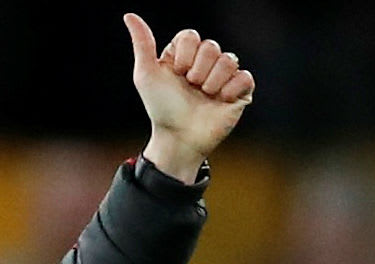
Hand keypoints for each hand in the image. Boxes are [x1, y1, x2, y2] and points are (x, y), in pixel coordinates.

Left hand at [124, 12, 254, 182]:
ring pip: (229, 60)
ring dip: (212, 81)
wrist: (178, 137)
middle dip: (197, 70)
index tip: (176, 73)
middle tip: (190, 87)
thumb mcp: (146, 74)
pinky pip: (245, 77)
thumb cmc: (160, 107)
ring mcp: (223, 77)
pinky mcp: (239, 91)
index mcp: (184, 55)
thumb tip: (129, 15)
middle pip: (211, 46)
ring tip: (203, 95)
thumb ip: (142, 43)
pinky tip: (220, 100)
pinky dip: (231, 89)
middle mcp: (204, 63)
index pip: (191, 36)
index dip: (184, 55)